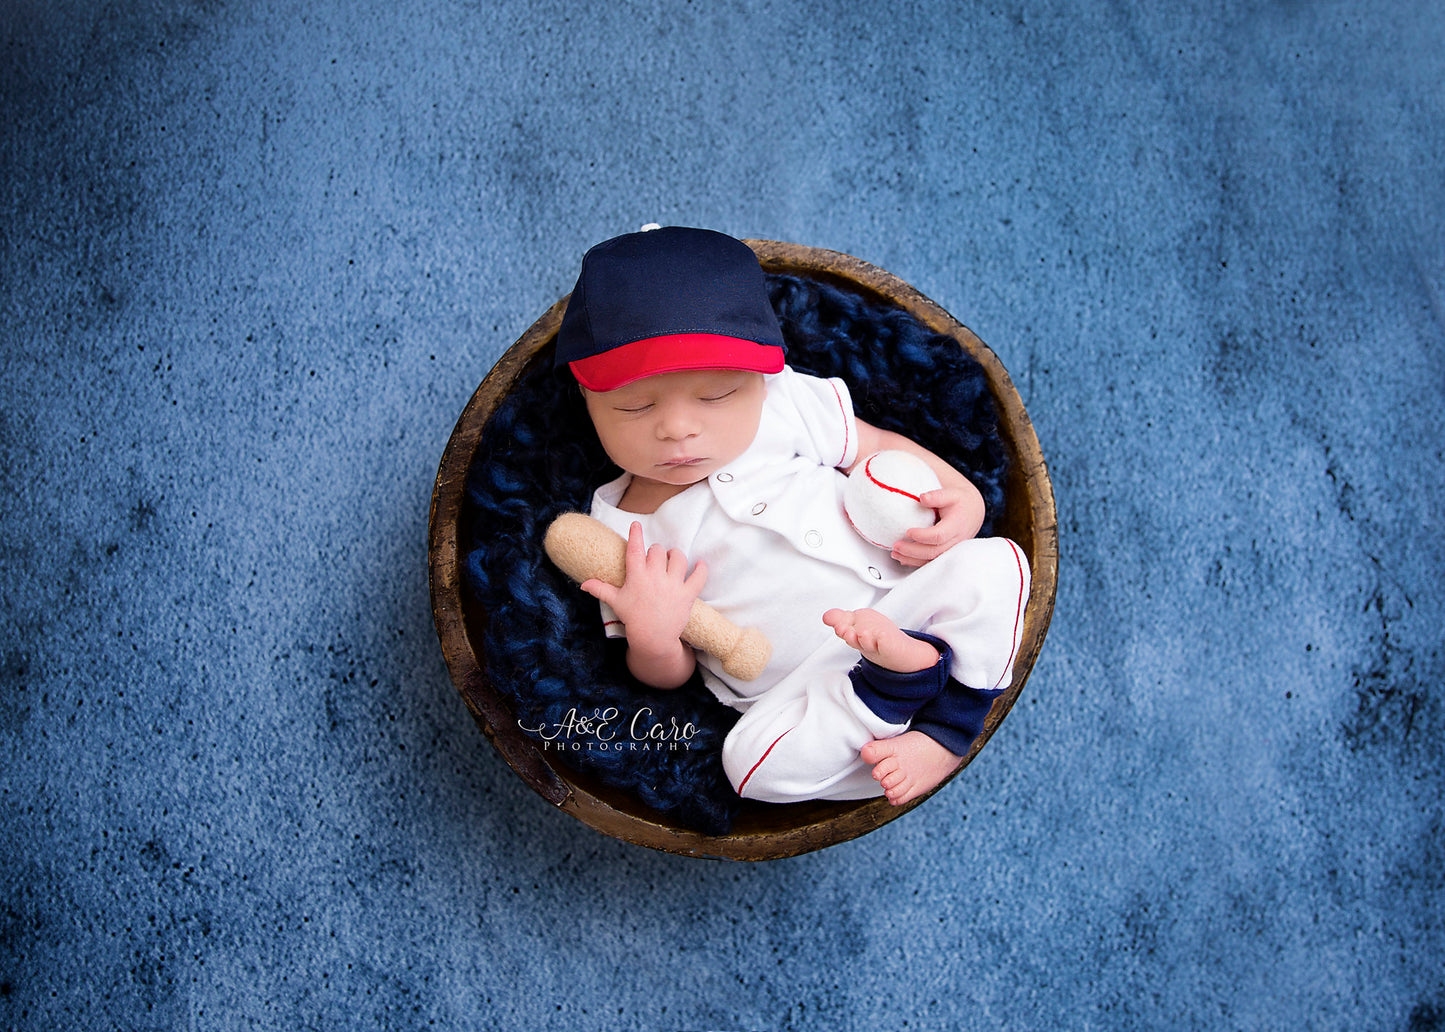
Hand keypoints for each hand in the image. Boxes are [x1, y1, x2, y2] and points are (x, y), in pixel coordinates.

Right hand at [580, 522, 707, 654]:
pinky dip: (701, 569)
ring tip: (672, 559)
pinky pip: (698, 576)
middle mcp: (655, 577)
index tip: (636, 525)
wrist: (653, 639)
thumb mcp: (616, 602)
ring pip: (678, 558)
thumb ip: (600, 589)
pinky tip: (700, 564)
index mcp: (637, 576)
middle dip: (656, 552)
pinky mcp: (687, 594)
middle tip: (655, 559)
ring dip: (675, 555)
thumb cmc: (633, 619)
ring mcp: (672, 585)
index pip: (635, 550)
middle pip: (658, 551)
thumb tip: (583, 584)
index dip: (636, 535)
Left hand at [887, 485, 984, 566]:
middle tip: (896, 545)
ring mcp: (951, 549)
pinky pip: (930, 562)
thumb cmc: (959, 502)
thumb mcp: (951, 494)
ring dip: (911, 559)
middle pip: (933, 552)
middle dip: (912, 551)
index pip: (939, 536)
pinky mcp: (945, 553)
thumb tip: (922, 498)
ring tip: (895, 553)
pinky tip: (902, 558)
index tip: (908, 531)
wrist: (972, 512)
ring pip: (931, 560)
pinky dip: (915, 562)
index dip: (922, 536)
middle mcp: (955, 541)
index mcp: (956, 525)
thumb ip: (938, 496)